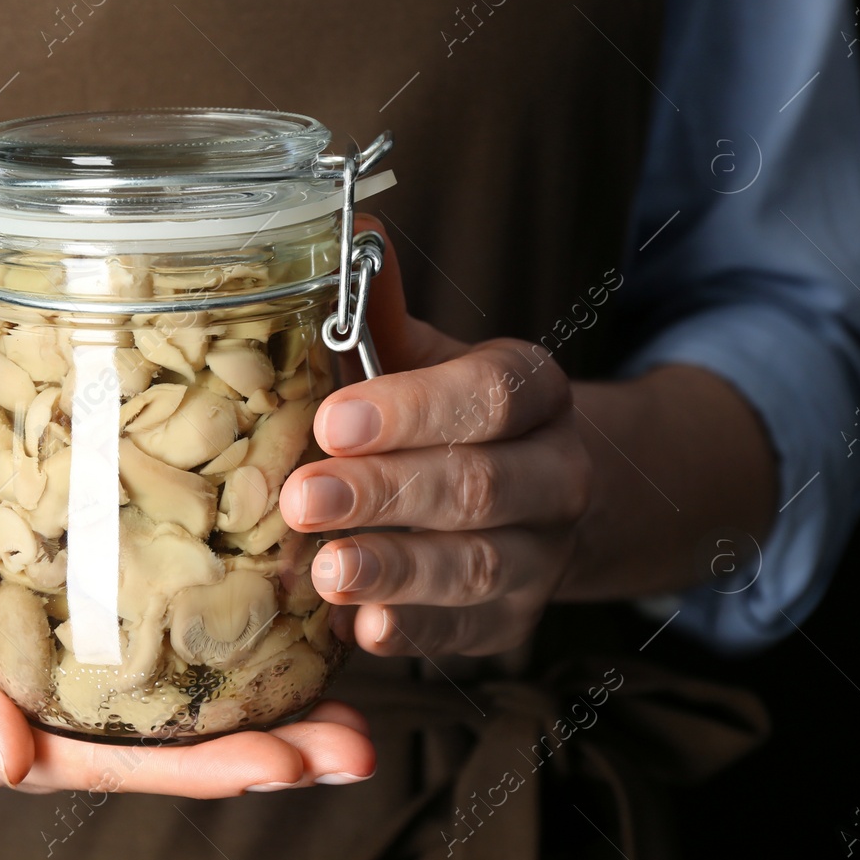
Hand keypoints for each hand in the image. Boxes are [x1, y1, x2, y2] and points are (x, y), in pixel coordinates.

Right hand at [0, 561, 376, 796]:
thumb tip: (10, 756)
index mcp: (14, 747)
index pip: (131, 767)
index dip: (211, 768)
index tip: (290, 764)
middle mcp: (56, 724)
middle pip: (177, 745)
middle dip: (270, 747)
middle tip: (359, 741)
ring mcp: (63, 683)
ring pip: (176, 699)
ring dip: (258, 698)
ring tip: (345, 691)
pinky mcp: (62, 632)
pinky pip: (145, 644)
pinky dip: (205, 637)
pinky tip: (257, 618)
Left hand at [277, 219, 591, 657]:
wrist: (539, 494)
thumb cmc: (448, 415)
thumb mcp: (424, 358)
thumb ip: (384, 312)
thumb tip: (356, 226)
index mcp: (533, 392)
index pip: (488, 395)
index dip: (413, 409)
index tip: (332, 420)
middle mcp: (556, 474)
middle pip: (479, 485)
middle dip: (386, 493)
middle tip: (303, 499)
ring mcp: (541, 555)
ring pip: (477, 567)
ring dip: (396, 570)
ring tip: (325, 572)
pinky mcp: (513, 622)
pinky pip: (467, 634)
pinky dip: (413, 633)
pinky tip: (360, 631)